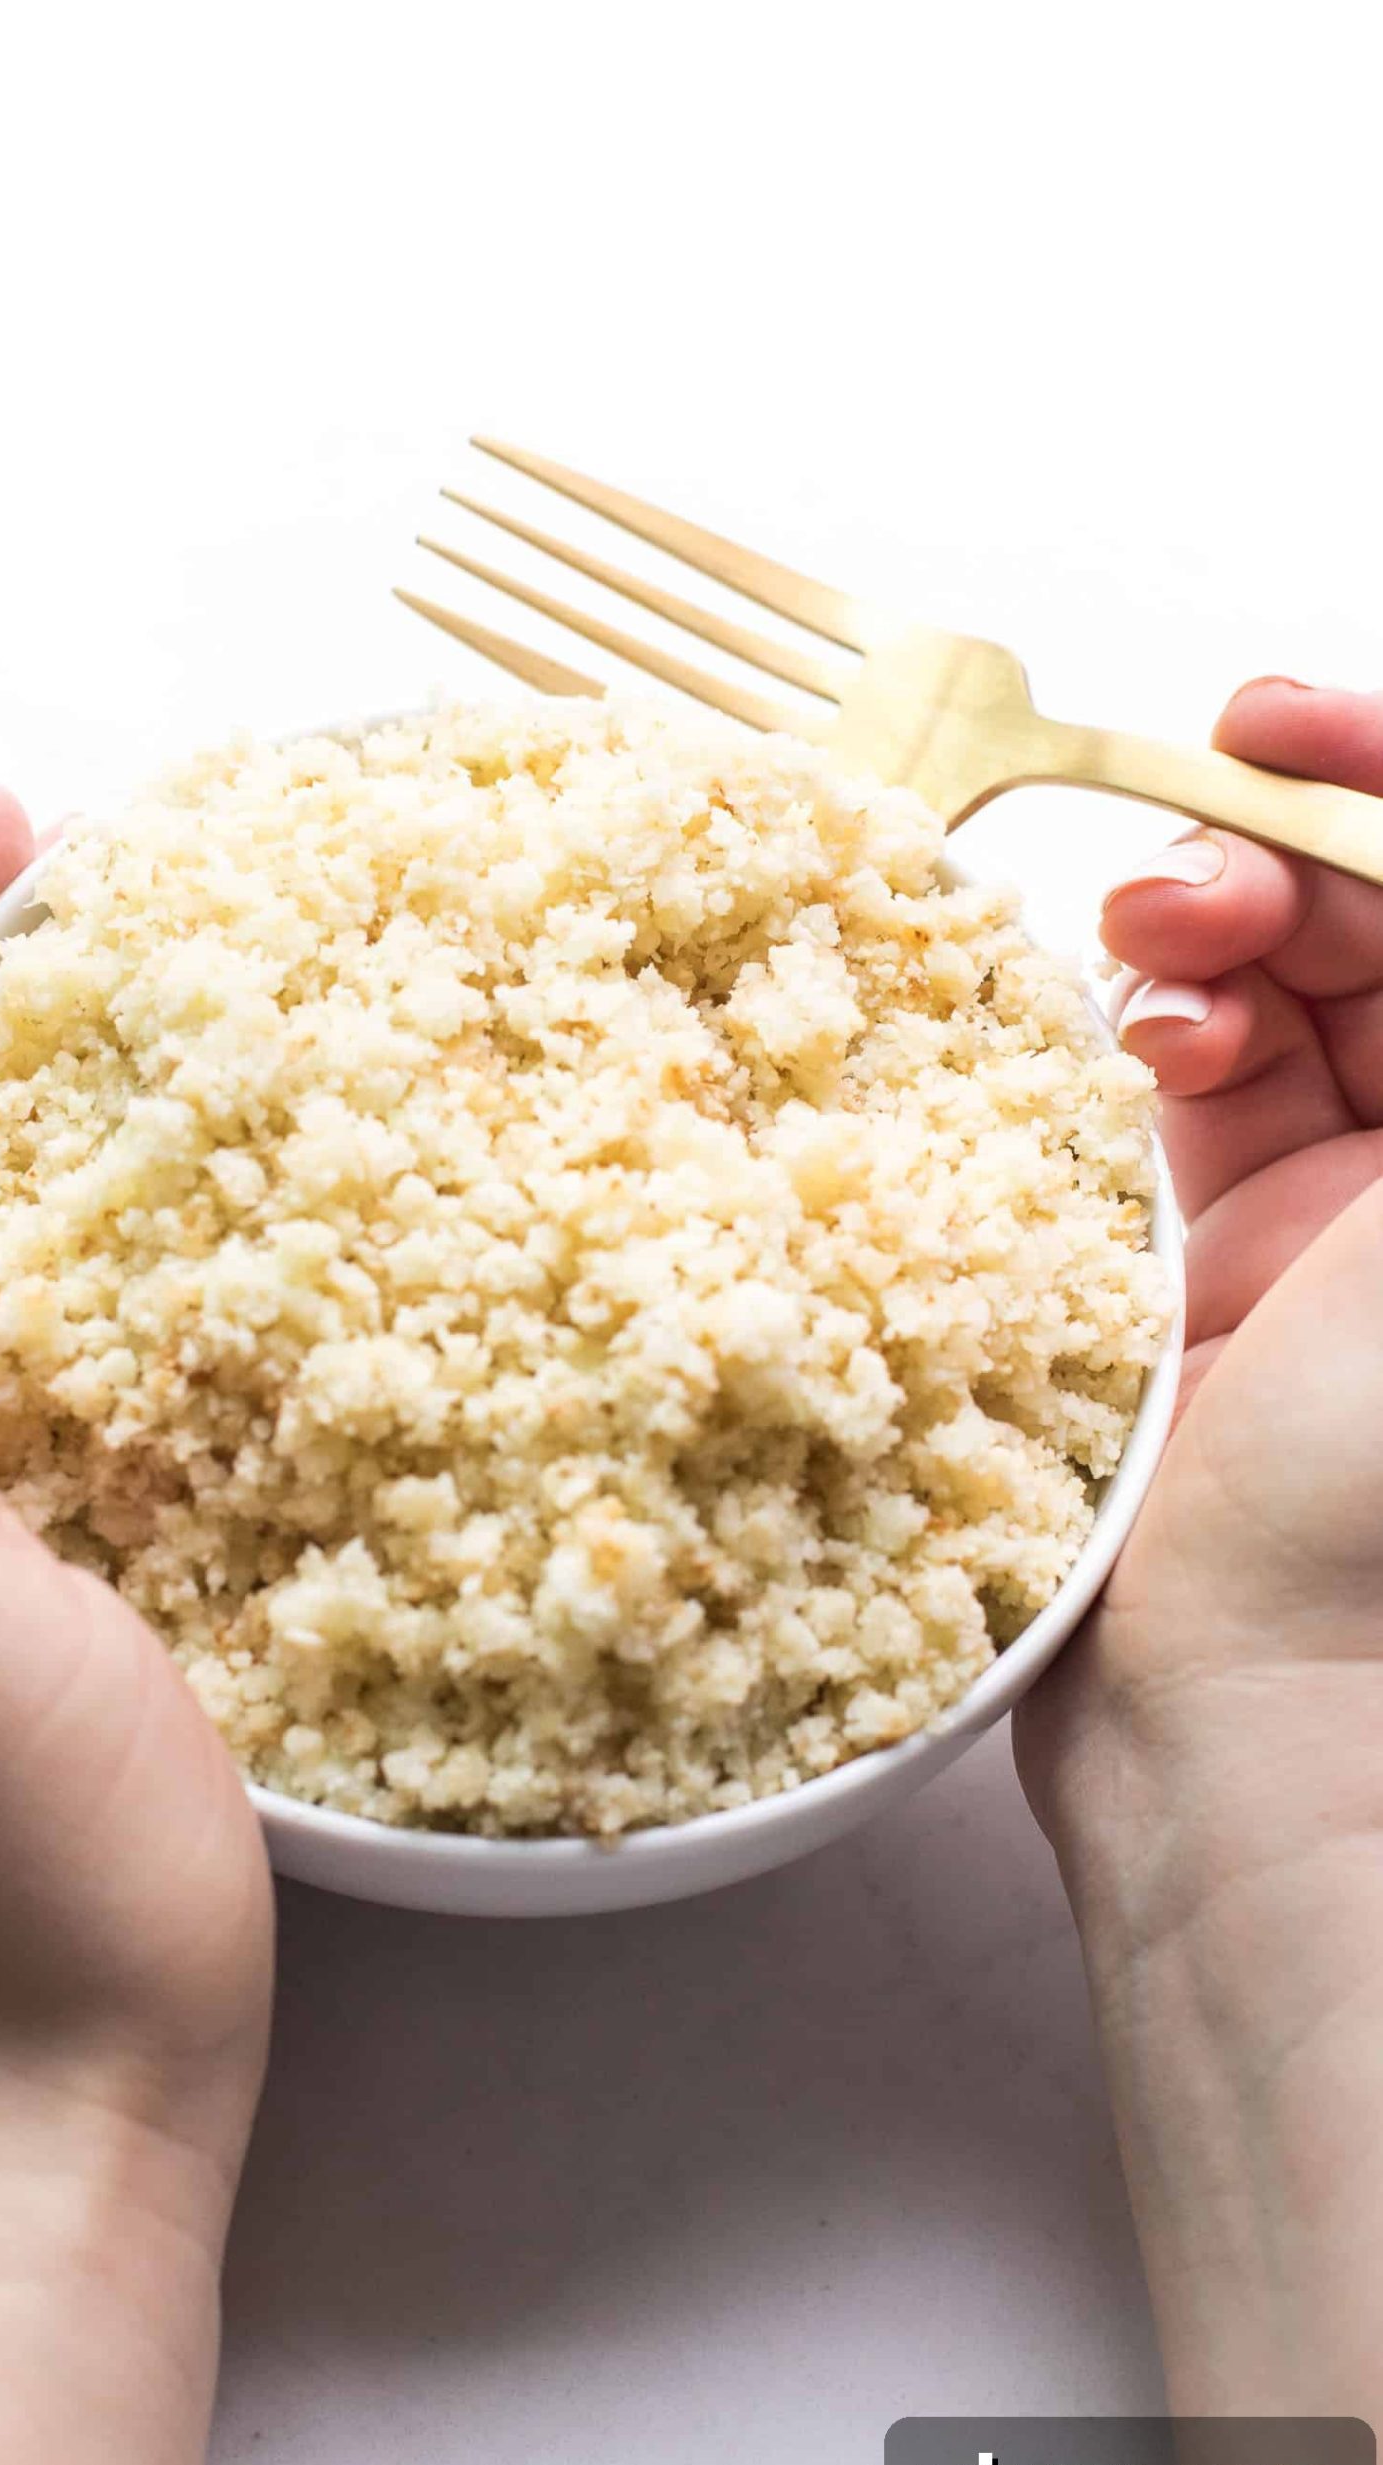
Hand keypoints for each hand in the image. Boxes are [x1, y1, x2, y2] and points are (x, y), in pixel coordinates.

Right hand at [1018, 680, 1382, 2423]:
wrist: (1256, 1727)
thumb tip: (1380, 853)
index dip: (1381, 772)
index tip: (1282, 718)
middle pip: (1377, 927)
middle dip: (1287, 845)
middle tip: (1198, 832)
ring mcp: (1333, 1221)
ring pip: (1271, 987)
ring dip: (1204, 926)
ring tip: (1152, 942)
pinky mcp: (1201, 1268)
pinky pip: (1171, 1089)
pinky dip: (1147, 1035)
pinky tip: (1126, 1039)